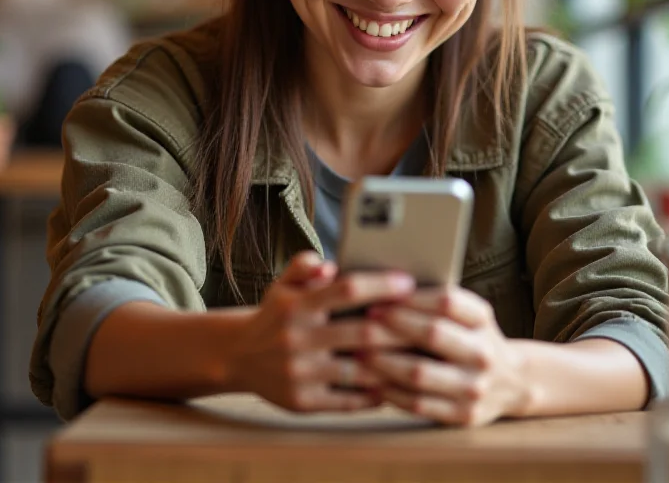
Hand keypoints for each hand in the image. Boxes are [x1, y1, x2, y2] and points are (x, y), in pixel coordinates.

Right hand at [227, 252, 414, 412]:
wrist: (238, 356)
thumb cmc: (276, 314)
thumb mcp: (283, 283)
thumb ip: (303, 265)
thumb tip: (328, 264)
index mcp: (296, 305)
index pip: (347, 290)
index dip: (381, 285)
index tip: (409, 283)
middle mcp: (297, 339)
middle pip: (362, 333)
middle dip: (400, 327)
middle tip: (429, 322)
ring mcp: (300, 374)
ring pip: (361, 371)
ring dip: (394, 363)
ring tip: (422, 355)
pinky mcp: (303, 403)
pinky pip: (350, 400)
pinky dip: (376, 392)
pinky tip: (395, 382)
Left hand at [363, 286, 530, 425]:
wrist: (513, 383)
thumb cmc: (472, 338)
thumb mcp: (468, 314)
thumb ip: (436, 302)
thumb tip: (385, 288)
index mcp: (482, 319)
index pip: (446, 301)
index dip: (411, 298)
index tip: (381, 298)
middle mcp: (483, 352)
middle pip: (433, 333)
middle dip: (393, 326)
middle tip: (363, 323)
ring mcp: (475, 386)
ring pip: (420, 373)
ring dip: (384, 362)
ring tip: (360, 353)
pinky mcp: (464, 415)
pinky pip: (419, 404)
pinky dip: (392, 392)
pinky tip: (374, 382)